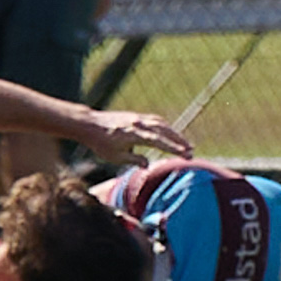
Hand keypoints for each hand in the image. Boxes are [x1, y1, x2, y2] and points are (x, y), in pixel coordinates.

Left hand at [77, 108, 192, 158]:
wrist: (89, 124)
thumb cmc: (101, 143)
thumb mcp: (115, 157)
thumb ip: (133, 160)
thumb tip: (147, 164)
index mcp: (134, 134)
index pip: (159, 141)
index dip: (173, 148)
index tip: (186, 154)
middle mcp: (139, 124)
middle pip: (165, 131)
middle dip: (180, 141)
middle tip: (191, 152)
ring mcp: (139, 118)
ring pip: (162, 124)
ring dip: (175, 134)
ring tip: (185, 144)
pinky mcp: (137, 116)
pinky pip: (156, 120)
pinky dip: (166, 127)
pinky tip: (171, 133)